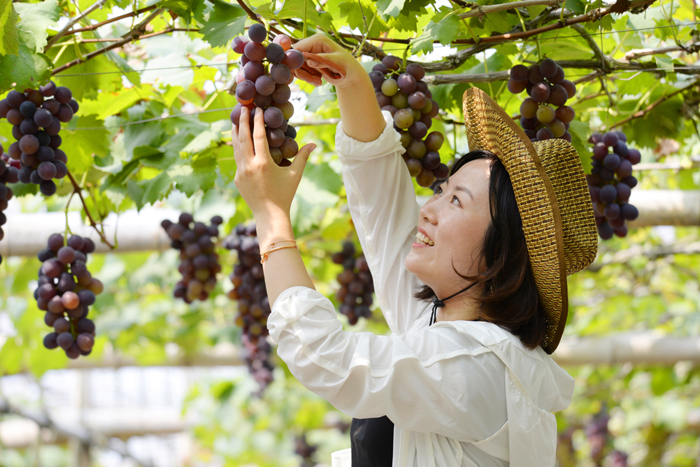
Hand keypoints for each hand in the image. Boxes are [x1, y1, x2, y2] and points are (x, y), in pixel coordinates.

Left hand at [232, 106, 315, 221]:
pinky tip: (238, 143)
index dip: (258, 121)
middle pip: (242, 138)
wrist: (270, 215)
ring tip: (235, 122)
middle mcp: (249, 166)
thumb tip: (314, 144)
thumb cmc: (285, 194)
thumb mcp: (295, 175)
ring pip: (236, 148)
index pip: (258, 136)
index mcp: (263, 163)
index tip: (257, 109)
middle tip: (242, 108)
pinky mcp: (237, 179)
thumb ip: (303, 157)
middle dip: (241, 121)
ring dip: (235, 133)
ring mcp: (241, 173)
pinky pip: (237, 160)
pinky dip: (238, 149)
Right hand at [291, 33, 365, 88]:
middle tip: (312, 80)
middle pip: (295, 58)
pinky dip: (308, 78)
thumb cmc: (347, 66)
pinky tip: (318, 82)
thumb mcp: (337, 62)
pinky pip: (301, 72)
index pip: (298, 47)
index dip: (294, 59)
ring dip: (306, 77)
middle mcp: (311, 45)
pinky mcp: (309, 63)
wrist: (349, 76)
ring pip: (297, 67)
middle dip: (302, 71)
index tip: (297, 71)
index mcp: (317, 40)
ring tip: (318, 82)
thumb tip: (309, 62)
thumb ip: (323, 61)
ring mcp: (309, 55)